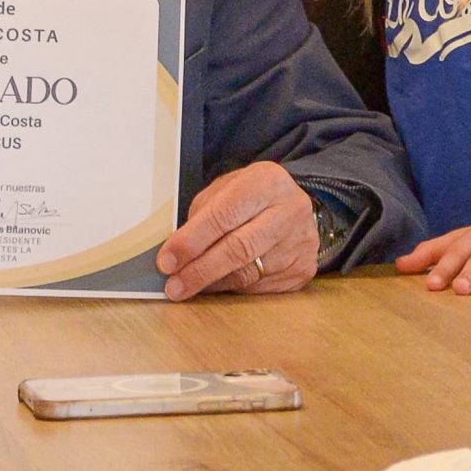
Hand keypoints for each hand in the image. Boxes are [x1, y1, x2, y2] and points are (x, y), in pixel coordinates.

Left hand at [156, 161, 317, 300]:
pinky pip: (260, 288)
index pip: (223, 215)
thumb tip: (176, 254)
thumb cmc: (251, 197)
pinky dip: (233, 288)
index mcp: (266, 182)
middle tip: (174, 285)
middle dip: (200, 270)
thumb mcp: (225, 191)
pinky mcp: (303, 269)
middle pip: (238, 248)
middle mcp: (290, 210)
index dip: (191, 241)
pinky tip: (218, 284)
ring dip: (212, 283)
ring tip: (188, 286)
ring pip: (248, 273)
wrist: (293, 207)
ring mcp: (300, 242)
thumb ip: (201, 217)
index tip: (166, 261)